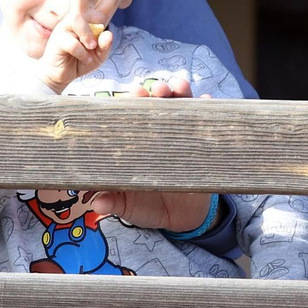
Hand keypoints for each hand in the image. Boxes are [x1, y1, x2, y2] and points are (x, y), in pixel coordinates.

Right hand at [38, 0, 124, 91]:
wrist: (60, 75)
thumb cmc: (80, 62)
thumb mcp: (99, 56)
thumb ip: (106, 46)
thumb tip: (107, 33)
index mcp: (91, 22)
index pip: (105, 3)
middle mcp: (78, 20)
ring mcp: (66, 27)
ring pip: (82, 24)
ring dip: (89, 41)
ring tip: (91, 51)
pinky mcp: (59, 37)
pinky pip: (77, 43)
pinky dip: (83, 54)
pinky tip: (79, 58)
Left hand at [89, 75, 214, 231]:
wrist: (180, 219)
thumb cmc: (147, 204)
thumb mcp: (128, 206)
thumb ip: (113, 202)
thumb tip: (99, 205)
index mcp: (135, 143)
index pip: (131, 116)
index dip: (131, 102)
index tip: (134, 93)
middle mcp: (157, 134)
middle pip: (156, 105)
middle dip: (156, 91)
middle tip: (157, 89)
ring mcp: (180, 137)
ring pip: (181, 108)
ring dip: (181, 93)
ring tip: (180, 88)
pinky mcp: (202, 145)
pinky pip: (206, 123)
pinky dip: (208, 109)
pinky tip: (207, 101)